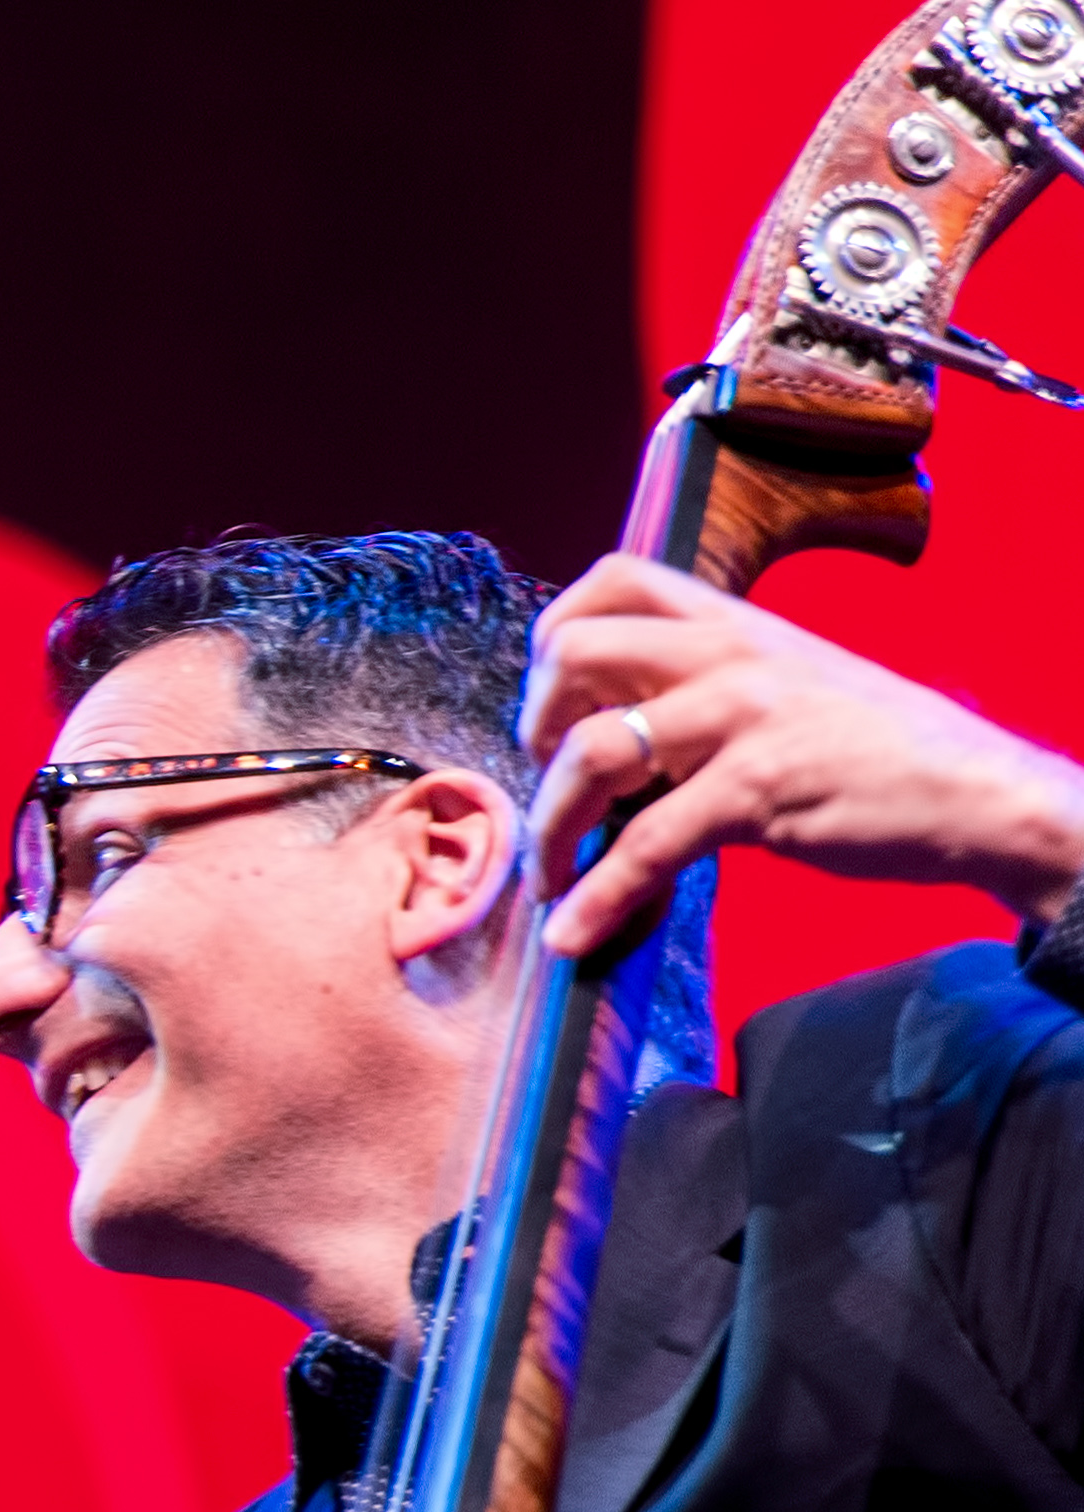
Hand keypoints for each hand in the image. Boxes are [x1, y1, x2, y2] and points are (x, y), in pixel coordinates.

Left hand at [524, 552, 1083, 955]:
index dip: (554, 638)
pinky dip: (597, 897)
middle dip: (533, 729)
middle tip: (548, 782)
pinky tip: (575, 931)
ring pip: (593, 751)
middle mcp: (733, 654)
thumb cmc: (872, 751)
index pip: (613, 580)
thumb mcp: (784, 688)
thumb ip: (703, 690)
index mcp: (735, 624)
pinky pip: (645, 844)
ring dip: (550, 826)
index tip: (553, 704)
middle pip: (574, 653)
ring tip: (553, 874)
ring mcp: (745, 717)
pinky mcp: (758, 788)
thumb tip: (607, 733)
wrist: (979, 794)